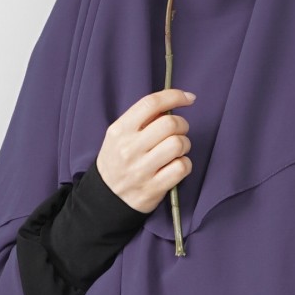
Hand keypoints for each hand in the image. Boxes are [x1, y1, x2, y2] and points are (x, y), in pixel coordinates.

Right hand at [95, 87, 195, 212]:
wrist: (106, 197)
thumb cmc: (118, 161)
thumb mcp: (119, 136)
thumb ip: (141, 120)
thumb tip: (170, 106)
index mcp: (120, 130)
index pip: (150, 104)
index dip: (174, 96)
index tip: (188, 98)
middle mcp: (129, 148)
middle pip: (169, 123)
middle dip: (182, 125)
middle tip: (179, 131)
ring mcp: (141, 169)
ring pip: (178, 144)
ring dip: (184, 145)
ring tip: (177, 150)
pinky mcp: (154, 187)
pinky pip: (181, 167)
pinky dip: (185, 164)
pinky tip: (177, 165)